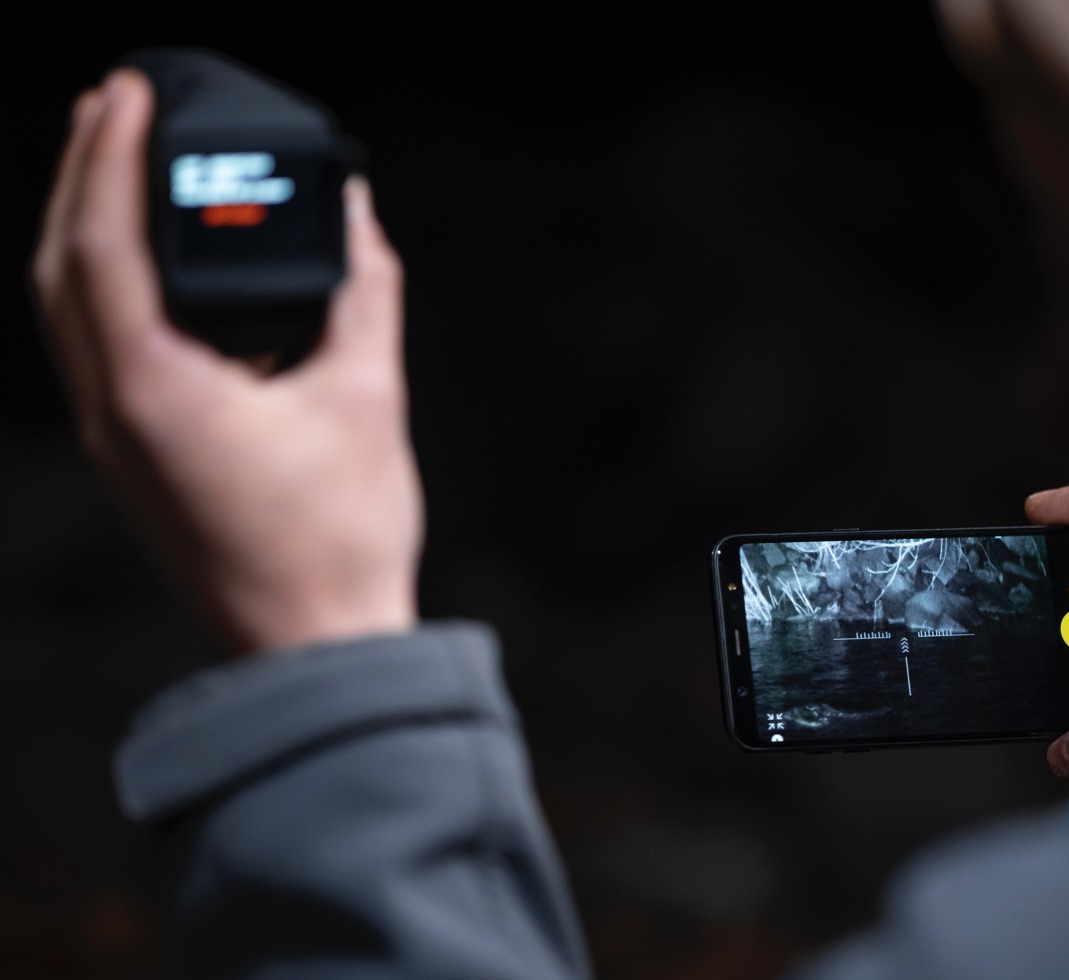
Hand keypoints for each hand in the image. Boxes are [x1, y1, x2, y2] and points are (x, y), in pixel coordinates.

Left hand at [32, 70, 422, 655]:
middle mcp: (113, 412)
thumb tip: (361, 218)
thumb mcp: (367, 398)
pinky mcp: (135, 457)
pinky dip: (107, 287)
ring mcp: (114, 440)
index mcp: (158, 391)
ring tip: (119, 168)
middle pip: (61, 268)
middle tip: (112, 108)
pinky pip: (95, 348)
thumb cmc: (341, 537)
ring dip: (86, 228)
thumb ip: (365, 293)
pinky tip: (152, 270)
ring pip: (68, 310)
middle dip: (82, 176)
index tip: (133, 94)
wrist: (315, 641)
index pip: (106, 244)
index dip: (115, 157)